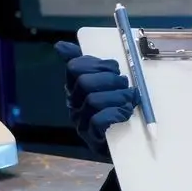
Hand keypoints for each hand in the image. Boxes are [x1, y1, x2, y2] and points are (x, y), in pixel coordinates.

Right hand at [55, 40, 137, 155]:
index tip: (114, 68)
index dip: (96, 64)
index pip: (74, 67)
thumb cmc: (114, 110)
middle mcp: (73, 104)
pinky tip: (125, 113)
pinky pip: (98, 121)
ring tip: (130, 100)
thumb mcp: (103, 84)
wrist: (125, 144)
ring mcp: (81, 123)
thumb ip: (88, 65)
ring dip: (118, 97)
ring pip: (93, 100)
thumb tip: (60, 46)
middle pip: (84, 83)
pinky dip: (115, 114)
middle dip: (109, 80)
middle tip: (125, 85)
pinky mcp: (93, 139)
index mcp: (74, 87)